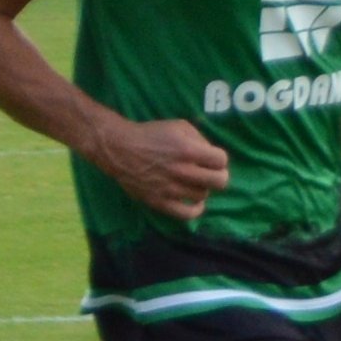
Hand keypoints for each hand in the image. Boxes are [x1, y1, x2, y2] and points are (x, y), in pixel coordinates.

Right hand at [88, 116, 229, 220]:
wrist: (120, 149)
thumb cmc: (151, 135)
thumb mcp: (178, 126)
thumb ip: (199, 138)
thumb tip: (212, 155)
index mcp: (187, 150)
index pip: (221, 160)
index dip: (219, 159)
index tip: (211, 159)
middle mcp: (182, 171)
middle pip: (219, 182)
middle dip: (219, 176)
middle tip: (210, 173)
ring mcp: (171, 189)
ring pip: (203, 195)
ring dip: (202, 188)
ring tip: (193, 182)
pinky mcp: (160, 202)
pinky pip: (187, 214)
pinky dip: (195, 210)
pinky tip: (194, 202)